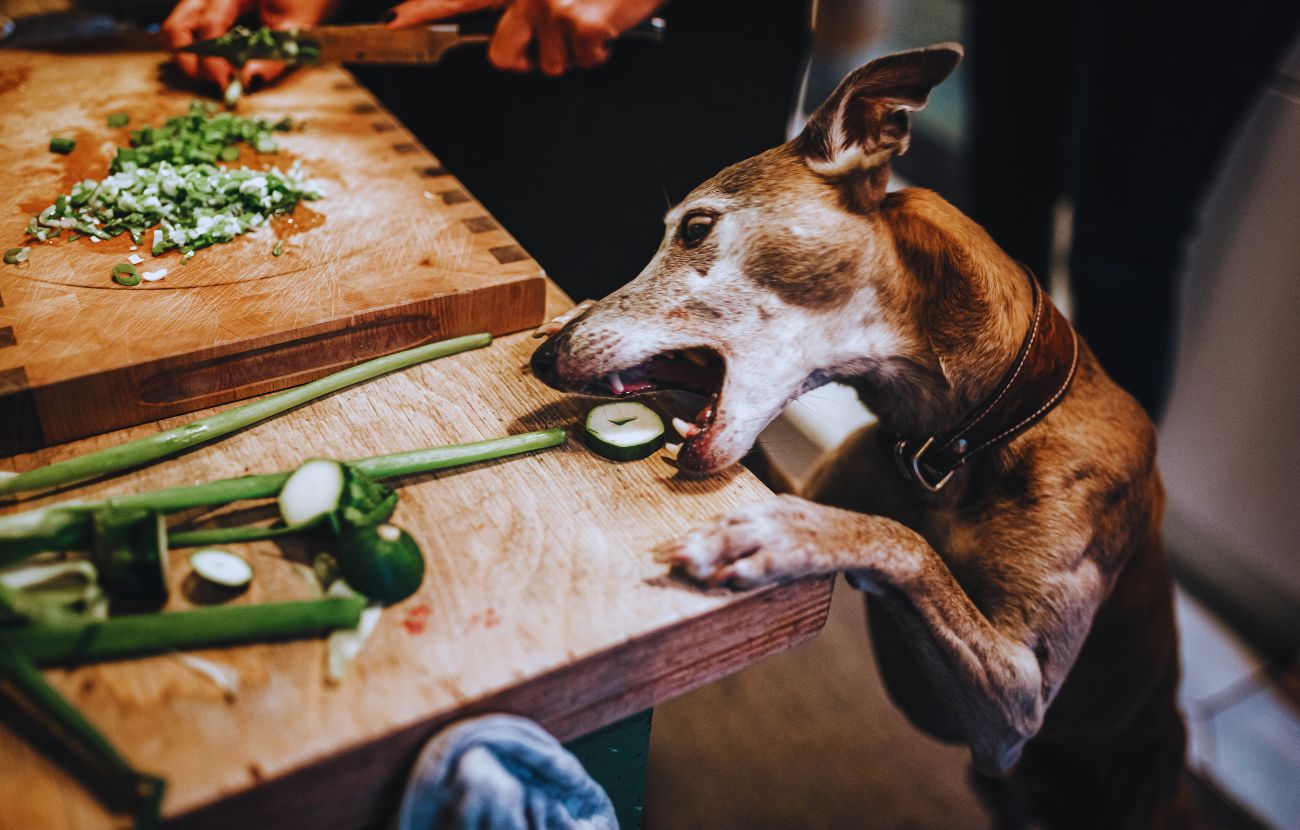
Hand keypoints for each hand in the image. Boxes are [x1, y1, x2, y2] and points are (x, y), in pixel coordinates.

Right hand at [162, 0, 337, 91]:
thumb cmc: (304, 1)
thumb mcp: (296, 26)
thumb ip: (273, 55)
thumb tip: (249, 81)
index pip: (208, 25)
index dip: (213, 60)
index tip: (225, 84)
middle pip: (177, 28)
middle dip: (191, 63)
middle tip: (217, 85)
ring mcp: (202, 2)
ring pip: (176, 31)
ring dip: (190, 61)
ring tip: (218, 79)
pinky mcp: (204, 13)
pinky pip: (187, 33)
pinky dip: (196, 56)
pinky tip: (220, 69)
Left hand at [385, 0, 662, 74]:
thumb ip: (528, 3)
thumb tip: (516, 38)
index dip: (423, 9)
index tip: (395, 22)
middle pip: (502, 55)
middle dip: (526, 59)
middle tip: (554, 39)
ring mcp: (551, 7)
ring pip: (550, 66)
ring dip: (574, 53)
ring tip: (593, 16)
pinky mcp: (581, 23)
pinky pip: (585, 62)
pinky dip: (602, 51)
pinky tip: (610, 22)